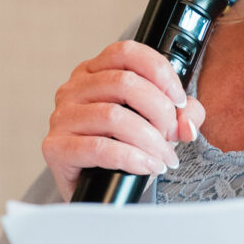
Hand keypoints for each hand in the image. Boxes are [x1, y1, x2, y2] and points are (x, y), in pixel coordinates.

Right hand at [43, 41, 205, 201]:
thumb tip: (188, 124)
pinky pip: (99, 148)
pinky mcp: (55, 147)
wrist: (98, 190)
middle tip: (172, 135)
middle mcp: (74, 88)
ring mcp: (62, 117)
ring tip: (164, 157)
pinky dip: (132, 158)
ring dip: (149, 139)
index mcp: (95, 72)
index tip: (179, 100)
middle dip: (159, 111)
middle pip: (125, 83)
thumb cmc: (126, 148)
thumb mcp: (159, 125)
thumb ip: (182, 116)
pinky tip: (148, 166)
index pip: (127, 53)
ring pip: (113, 116)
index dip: (160, 72)